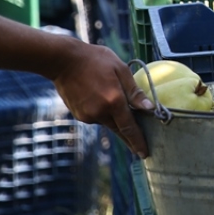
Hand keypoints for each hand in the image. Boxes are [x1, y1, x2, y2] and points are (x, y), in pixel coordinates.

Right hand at [49, 40, 152, 157]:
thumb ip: (135, 91)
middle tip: (139, 145)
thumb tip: (150, 108)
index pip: (129, 128)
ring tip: (109, 95)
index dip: (138, 141)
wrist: (63, 60)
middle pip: (119, 129)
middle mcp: (100, 112)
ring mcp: (87, 115)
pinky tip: (97, 95)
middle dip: (129, 136)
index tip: (144, 154)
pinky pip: (96, 117)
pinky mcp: (79, 115)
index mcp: (114, 101)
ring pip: (107, 122)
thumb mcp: (120, 69)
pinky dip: (102, 111)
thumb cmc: (95, 60)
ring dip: (114, 117)